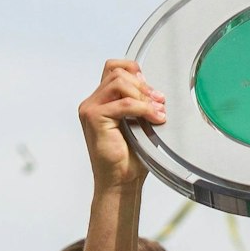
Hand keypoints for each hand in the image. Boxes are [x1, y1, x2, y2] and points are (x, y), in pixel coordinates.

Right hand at [79, 60, 161, 189]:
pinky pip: (124, 103)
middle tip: (159, 102)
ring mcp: (90, 109)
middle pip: (117, 72)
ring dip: (143, 95)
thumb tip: (156, 91)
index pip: (113, 68)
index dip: (134, 70)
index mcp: (101, 101)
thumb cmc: (129, 158)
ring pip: (119, 82)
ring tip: (157, 112)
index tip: (151, 90)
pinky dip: (143, 108)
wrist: (120, 182)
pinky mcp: (94, 118)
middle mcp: (92, 103)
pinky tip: (154, 118)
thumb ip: (139, 104)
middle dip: (143, 85)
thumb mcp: (138, 123)